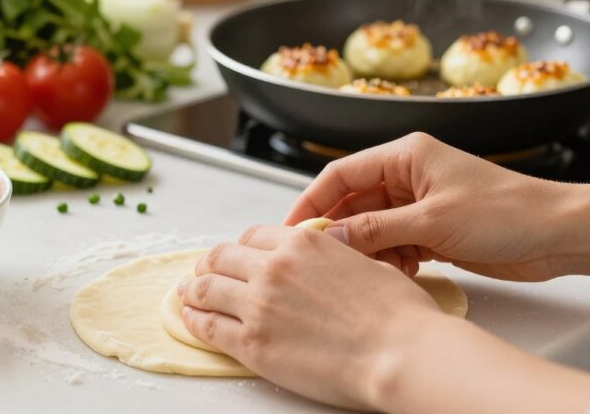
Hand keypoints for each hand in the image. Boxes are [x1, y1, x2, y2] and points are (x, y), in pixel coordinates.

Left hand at [180, 222, 589, 413]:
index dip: (242, 247)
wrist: (402, 353)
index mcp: (301, 243)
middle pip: (222, 257)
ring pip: (206, 288)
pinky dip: (193, 320)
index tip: (237, 256)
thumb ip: (331, 254)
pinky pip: (208, 326)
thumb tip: (322, 256)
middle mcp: (273, 267)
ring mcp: (258, 305)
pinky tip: (189, 319)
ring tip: (187, 292)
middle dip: (210, 264)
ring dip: (193, 288)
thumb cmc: (398, 314)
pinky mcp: (252, 344)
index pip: (253, 236)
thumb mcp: (364, 262)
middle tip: (203, 272)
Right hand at [284, 132, 572, 281]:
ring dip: (367, 251)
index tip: (291, 229)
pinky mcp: (432, 230)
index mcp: (405, 156)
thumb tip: (329, 237)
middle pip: (353, 203)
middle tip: (321, 259)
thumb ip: (375, 229)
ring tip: (370, 270)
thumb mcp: (432, 221)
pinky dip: (390, 260)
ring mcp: (419, 204)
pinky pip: (393, 244)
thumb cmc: (508, 211)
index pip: (341, 174)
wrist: (559, 234)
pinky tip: (401, 272)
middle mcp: (408, 176)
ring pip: (371, 228)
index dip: (311, 200)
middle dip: (338, 232)